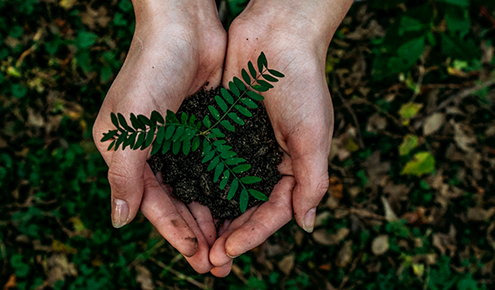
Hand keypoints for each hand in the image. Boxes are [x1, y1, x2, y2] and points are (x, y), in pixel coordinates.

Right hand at [92, 0, 225, 272]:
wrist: (183, 24)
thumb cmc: (149, 72)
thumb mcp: (129, 129)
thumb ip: (124, 177)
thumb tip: (119, 222)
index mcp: (126, 153)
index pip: (151, 203)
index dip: (173, 232)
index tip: (197, 256)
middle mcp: (151, 150)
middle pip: (175, 202)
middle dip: (196, 233)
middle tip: (218, 264)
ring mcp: (178, 139)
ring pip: (196, 189)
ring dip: (212, 217)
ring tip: (231, 245)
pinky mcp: (203, 127)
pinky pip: (214, 167)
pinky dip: (224, 189)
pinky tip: (240, 208)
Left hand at [208, 0, 352, 276]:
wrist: (277, 33)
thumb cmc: (302, 82)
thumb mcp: (313, 135)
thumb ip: (312, 181)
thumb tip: (306, 225)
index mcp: (294, 166)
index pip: (273, 212)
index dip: (251, 235)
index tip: (227, 251)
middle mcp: (268, 161)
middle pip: (246, 209)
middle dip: (229, 236)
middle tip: (207, 261)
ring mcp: (243, 146)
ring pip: (224, 192)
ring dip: (211, 218)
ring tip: (193, 242)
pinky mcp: (222, 130)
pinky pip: (209, 164)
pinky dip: (198, 185)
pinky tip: (181, 201)